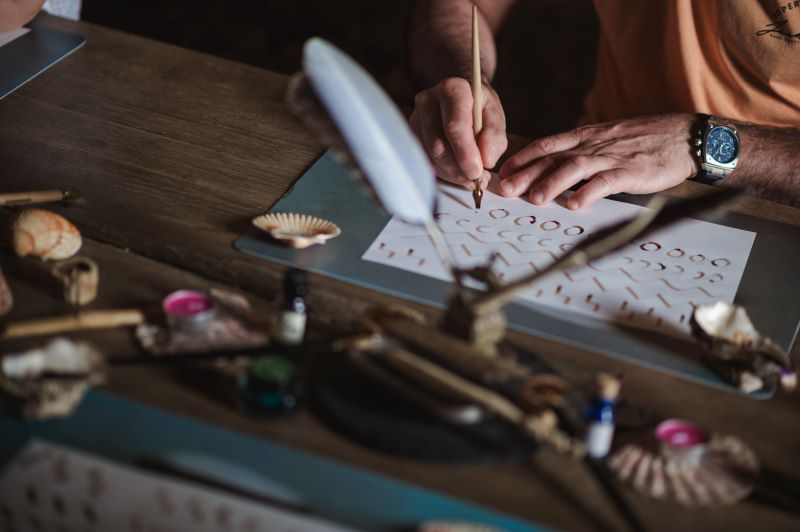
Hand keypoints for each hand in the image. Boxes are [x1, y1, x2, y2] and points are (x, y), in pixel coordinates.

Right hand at [410, 77, 507, 188]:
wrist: (459, 98)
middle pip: (438, 144)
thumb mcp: (495, 115)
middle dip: (458, 168)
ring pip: (430, 155)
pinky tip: (458, 173)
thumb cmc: (478, 107)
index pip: (455, 125)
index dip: (466, 152)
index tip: (477, 171)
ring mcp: (416, 118)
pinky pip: (425, 160)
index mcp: (452, 90)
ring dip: (451, 173)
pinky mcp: (411, 134)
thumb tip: (486, 160)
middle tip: (476, 180)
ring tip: (470, 178)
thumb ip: (495, 136)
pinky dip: (443, 172)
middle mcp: (428, 101)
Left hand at [498, 114, 700, 209]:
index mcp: (585, 137)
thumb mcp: (605, 140)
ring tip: (534, 199)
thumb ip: (580, 152)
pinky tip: (574, 205)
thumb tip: (553, 168)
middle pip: (554, 157)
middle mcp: (593, 145)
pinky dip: (588, 193)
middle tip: (506, 189)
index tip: (503, 171)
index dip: (523, 158)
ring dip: (552, 183)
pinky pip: (606, 181)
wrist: (683, 136)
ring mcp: (611, 157)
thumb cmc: (642, 141)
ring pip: (575, 168)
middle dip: (527, 173)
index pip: (546, 145)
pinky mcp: (630, 171)